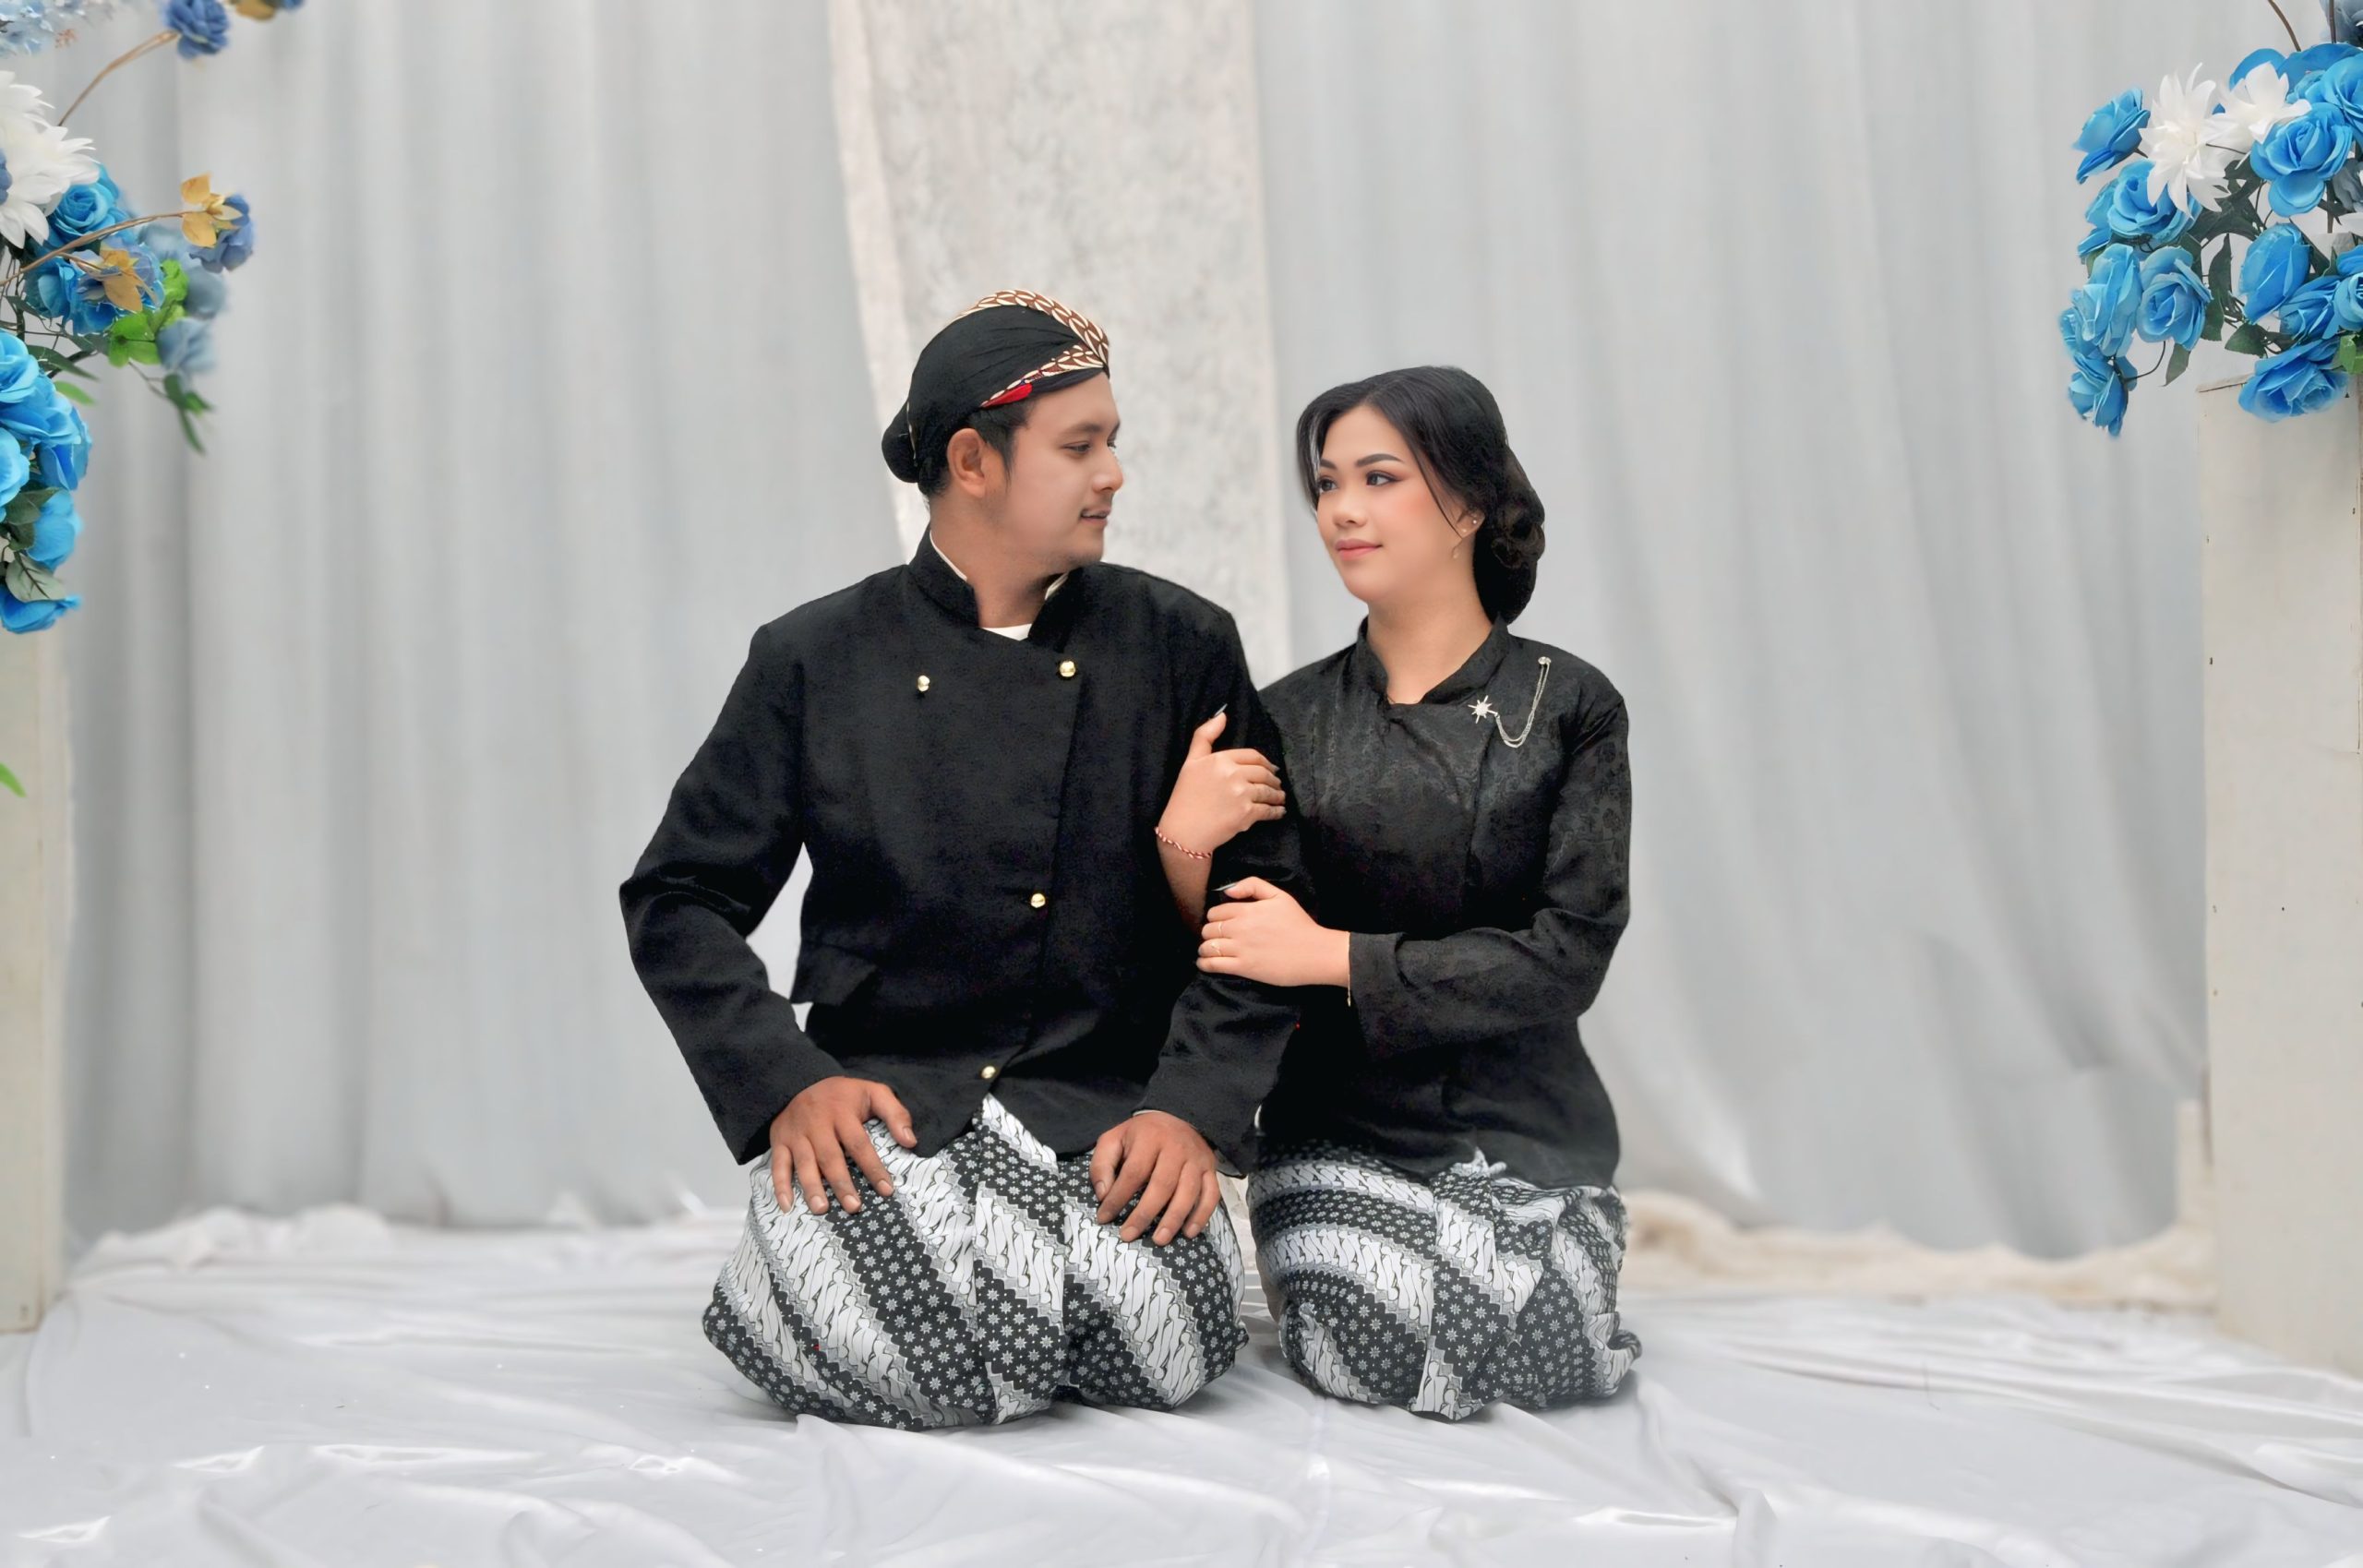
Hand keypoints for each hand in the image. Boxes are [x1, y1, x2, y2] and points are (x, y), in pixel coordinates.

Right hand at [769, 1076, 917, 1215]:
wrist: (800, 1081)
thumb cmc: (843, 1094)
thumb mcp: (873, 1092)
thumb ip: (896, 1113)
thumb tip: (911, 1142)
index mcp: (842, 1112)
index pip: (859, 1144)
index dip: (873, 1168)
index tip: (886, 1190)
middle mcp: (817, 1123)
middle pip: (830, 1157)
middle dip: (842, 1184)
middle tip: (854, 1207)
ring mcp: (796, 1133)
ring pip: (804, 1163)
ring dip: (812, 1188)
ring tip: (822, 1209)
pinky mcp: (779, 1140)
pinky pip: (777, 1164)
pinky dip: (780, 1186)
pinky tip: (787, 1205)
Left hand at [1089, 1110, 1221, 1244]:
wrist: (1178, 1118)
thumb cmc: (1141, 1136)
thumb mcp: (1114, 1139)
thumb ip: (1102, 1165)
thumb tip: (1103, 1195)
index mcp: (1149, 1138)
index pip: (1133, 1172)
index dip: (1118, 1197)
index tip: (1104, 1217)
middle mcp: (1176, 1148)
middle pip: (1162, 1185)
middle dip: (1144, 1214)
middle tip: (1128, 1235)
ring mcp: (1197, 1160)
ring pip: (1188, 1192)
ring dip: (1173, 1219)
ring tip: (1158, 1240)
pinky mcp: (1211, 1170)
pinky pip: (1211, 1195)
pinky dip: (1202, 1215)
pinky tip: (1189, 1233)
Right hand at [1156, 709, 1284, 856]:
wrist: (1183, 831)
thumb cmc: (1184, 796)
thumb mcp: (1190, 761)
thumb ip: (1205, 736)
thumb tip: (1223, 715)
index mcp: (1221, 759)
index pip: (1253, 756)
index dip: (1265, 762)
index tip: (1270, 768)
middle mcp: (1234, 774)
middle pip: (1264, 773)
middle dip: (1273, 779)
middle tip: (1277, 783)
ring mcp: (1242, 795)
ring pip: (1268, 791)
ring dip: (1277, 795)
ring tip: (1280, 797)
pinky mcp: (1247, 814)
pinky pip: (1268, 810)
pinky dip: (1276, 811)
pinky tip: (1279, 812)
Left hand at [1198, 876, 1349, 986]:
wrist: (1314, 953)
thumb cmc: (1299, 924)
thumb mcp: (1280, 896)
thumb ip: (1253, 886)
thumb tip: (1228, 891)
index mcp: (1247, 910)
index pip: (1216, 912)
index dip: (1215, 918)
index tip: (1219, 923)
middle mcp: (1240, 928)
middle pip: (1209, 929)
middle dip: (1209, 933)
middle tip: (1215, 937)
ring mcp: (1241, 949)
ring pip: (1208, 947)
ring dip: (1205, 948)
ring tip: (1208, 951)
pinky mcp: (1244, 967)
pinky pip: (1214, 965)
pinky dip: (1204, 964)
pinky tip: (1204, 963)